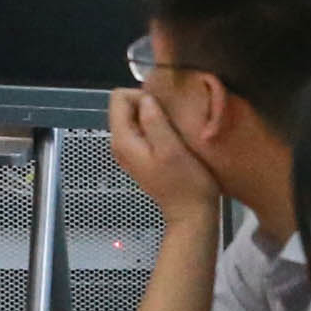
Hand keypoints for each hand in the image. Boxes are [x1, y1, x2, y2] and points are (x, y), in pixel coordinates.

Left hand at [105, 82, 224, 215]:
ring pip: (134, 118)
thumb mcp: (171, 148)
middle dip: (148, 106)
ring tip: (174, 130)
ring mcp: (128, 151)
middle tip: (172, 120)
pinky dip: (156, 128)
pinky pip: (142, 130)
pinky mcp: (141, 156)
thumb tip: (146, 98)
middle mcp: (119, 143)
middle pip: (124, 106)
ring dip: (154, 118)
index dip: (142, 96)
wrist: (191, 213)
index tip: (163, 110)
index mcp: (122, 140)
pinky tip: (172, 139)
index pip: (118, 98)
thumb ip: (154, 121)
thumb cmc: (185, 181)